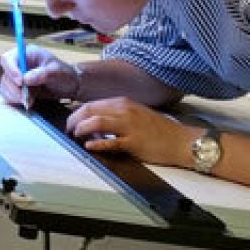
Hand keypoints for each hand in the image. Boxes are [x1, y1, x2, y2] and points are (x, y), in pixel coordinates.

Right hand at [0, 44, 80, 104]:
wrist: (69, 86)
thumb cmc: (64, 74)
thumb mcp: (57, 71)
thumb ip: (42, 73)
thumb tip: (25, 79)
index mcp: (27, 54)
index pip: (8, 58)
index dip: (11, 70)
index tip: (20, 82)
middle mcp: (19, 64)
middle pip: (5, 74)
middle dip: (14, 87)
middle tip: (25, 97)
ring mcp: (16, 76)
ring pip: (5, 86)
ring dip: (14, 96)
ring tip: (28, 101)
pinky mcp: (17, 88)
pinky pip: (9, 94)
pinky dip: (15, 100)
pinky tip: (26, 102)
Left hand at [64, 97, 193, 165]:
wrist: (181, 141)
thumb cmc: (159, 130)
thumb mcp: (135, 115)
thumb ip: (115, 116)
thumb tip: (94, 122)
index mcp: (123, 103)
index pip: (92, 104)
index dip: (77, 113)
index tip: (70, 122)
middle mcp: (124, 110)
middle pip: (89, 110)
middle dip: (73, 120)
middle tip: (68, 130)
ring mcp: (129, 125)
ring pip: (96, 122)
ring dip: (81, 129)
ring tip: (75, 136)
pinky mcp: (134, 141)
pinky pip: (110, 141)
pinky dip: (97, 143)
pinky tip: (89, 146)